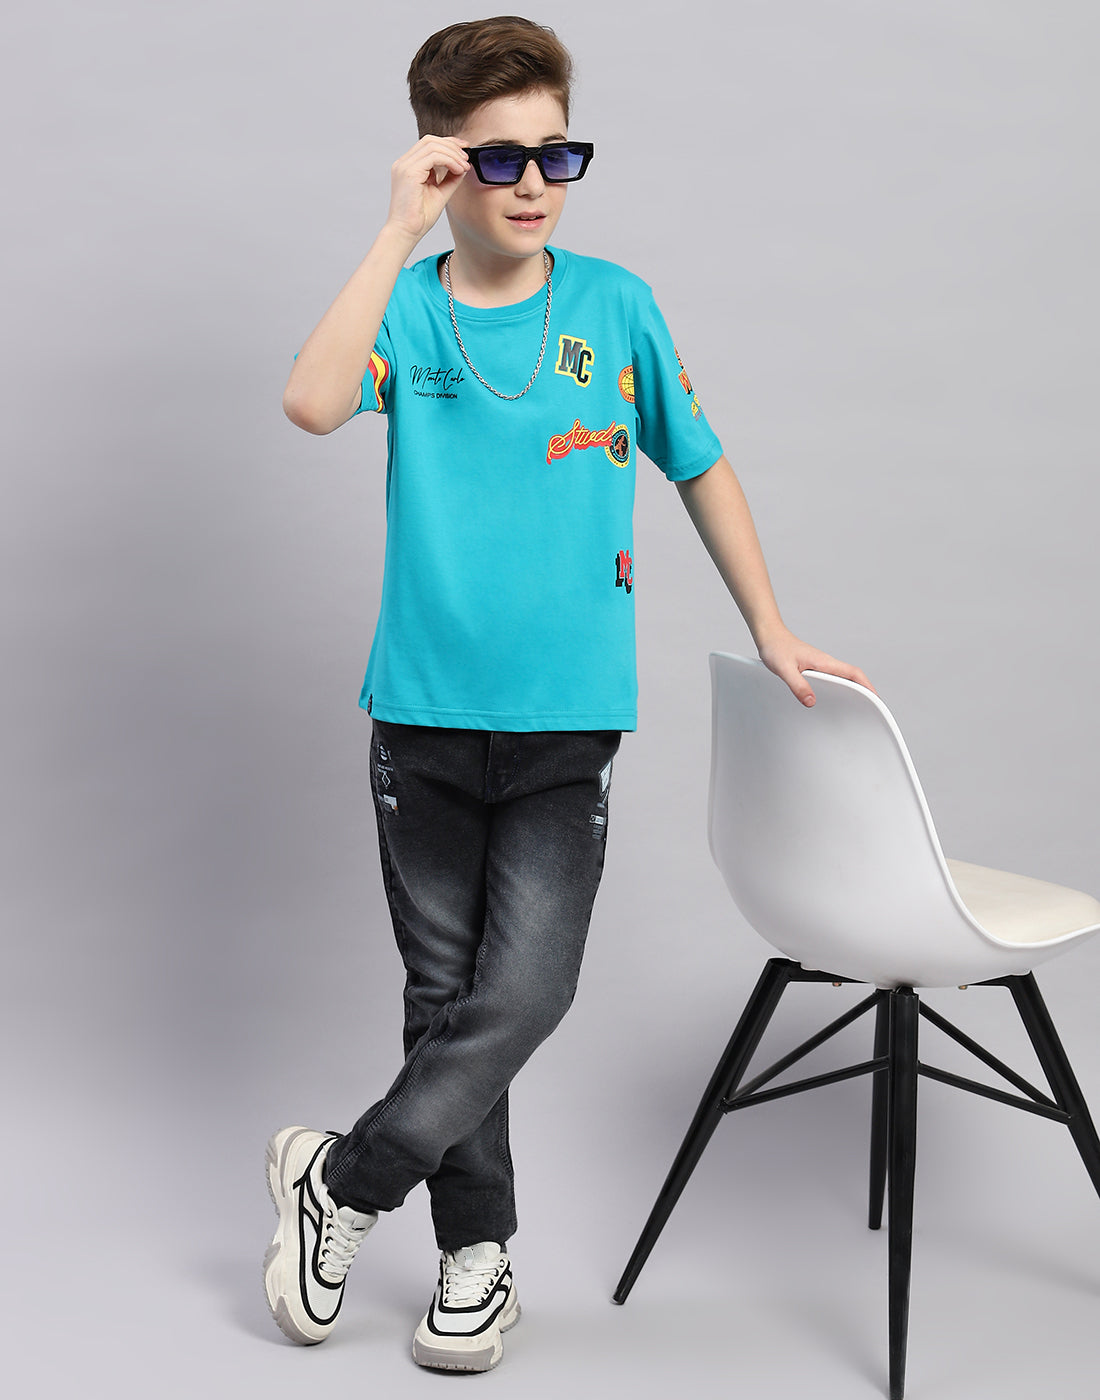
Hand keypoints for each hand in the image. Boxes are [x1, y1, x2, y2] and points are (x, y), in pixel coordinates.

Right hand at [386, 135, 470, 242]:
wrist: (406, 232)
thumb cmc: (420, 217)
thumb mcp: (439, 192)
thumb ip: (450, 178)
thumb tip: (463, 165)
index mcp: (408, 167)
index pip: (428, 144)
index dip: (448, 143)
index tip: (464, 150)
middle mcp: (404, 163)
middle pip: (430, 140)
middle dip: (452, 145)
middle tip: (466, 158)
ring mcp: (404, 166)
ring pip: (432, 145)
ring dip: (452, 154)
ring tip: (464, 166)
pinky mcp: (409, 172)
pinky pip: (433, 156)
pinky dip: (449, 160)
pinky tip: (459, 170)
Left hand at [756, 628, 874, 707]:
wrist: (770, 636)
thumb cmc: (776, 648)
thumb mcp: (784, 669)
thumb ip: (798, 685)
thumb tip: (811, 702)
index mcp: (824, 662)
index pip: (853, 673)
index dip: (866, 686)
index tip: (875, 698)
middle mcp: (826, 662)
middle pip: (852, 676)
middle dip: (865, 690)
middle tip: (871, 707)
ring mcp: (821, 664)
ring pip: (843, 677)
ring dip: (853, 689)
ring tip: (857, 706)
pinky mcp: (814, 667)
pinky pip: (832, 678)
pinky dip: (839, 687)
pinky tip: (834, 697)